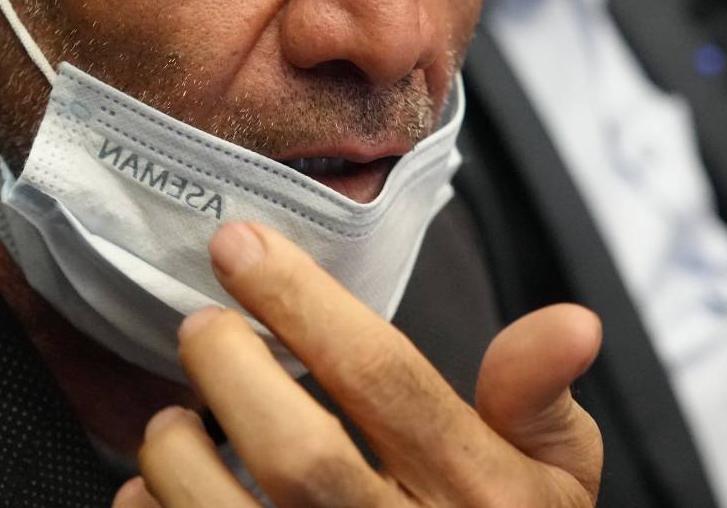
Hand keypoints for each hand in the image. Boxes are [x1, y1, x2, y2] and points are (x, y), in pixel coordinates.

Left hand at [113, 221, 603, 506]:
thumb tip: (571, 319)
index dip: (303, 301)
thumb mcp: (555, 482)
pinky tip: (155, 488)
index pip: (386, 380)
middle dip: (230, 370)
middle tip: (199, 325)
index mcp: (483, 498)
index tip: (239, 243)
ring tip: (175, 415)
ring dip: (177, 453)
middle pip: (300, 455)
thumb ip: (540, 399)